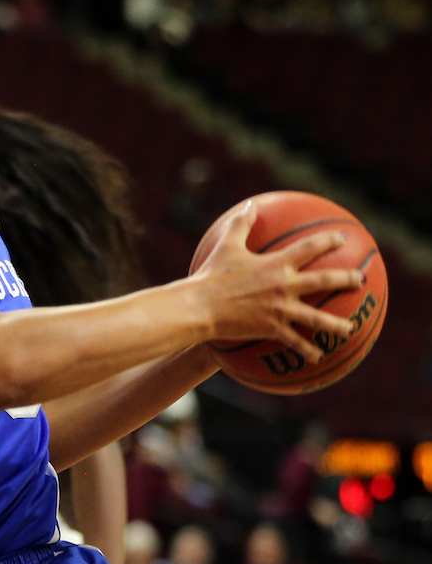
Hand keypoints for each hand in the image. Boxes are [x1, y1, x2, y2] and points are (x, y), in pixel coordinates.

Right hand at [192, 202, 362, 362]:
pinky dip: (307, 350)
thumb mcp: (226, 245)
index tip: (343, 239)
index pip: (310, 248)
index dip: (328, 241)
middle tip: (360, 281)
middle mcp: (284, 285)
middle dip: (346, 279)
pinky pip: (295, 341)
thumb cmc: (211, 274)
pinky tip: (318, 357)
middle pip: (324, 280)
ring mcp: (281, 309)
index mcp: (276, 263)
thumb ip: (241, 224)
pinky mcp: (272, 328)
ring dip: (336, 325)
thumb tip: (250, 206)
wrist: (201, 306)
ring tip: (350, 329)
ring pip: (317, 318)